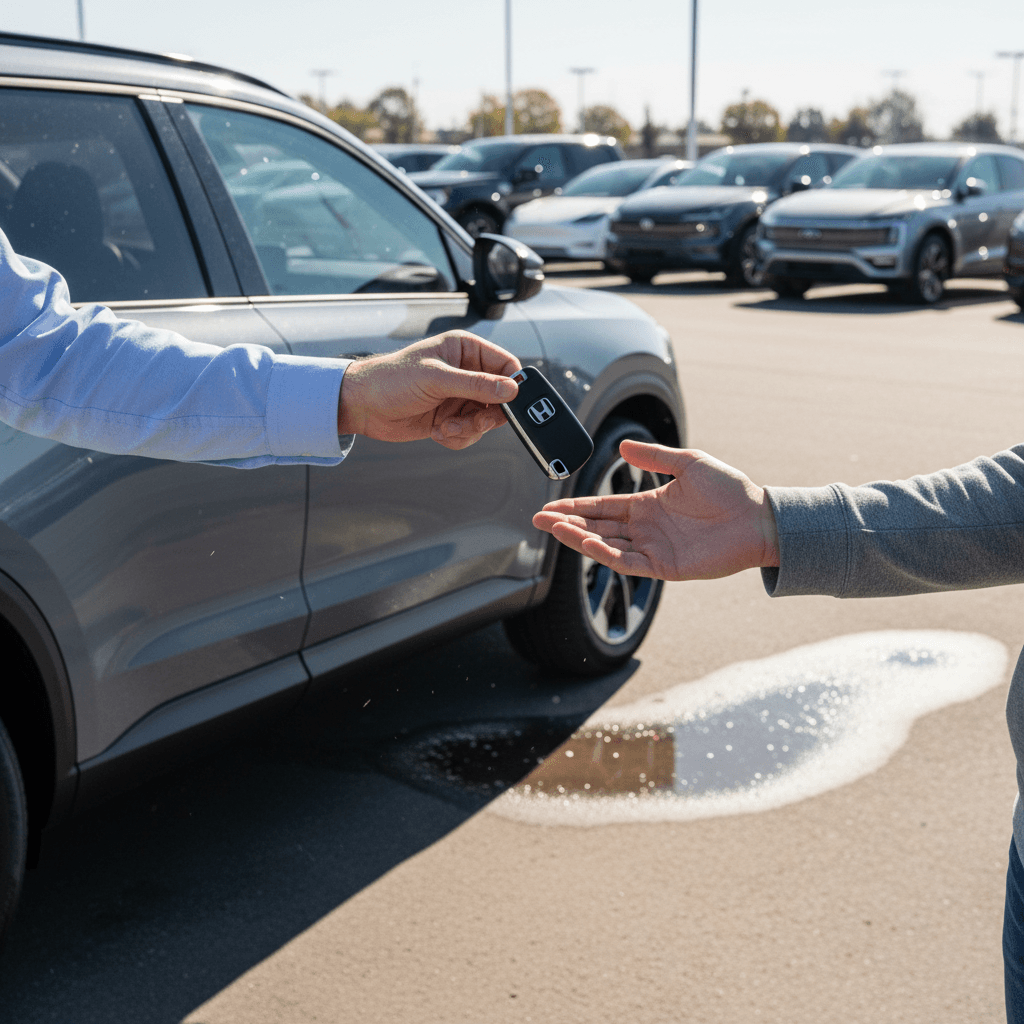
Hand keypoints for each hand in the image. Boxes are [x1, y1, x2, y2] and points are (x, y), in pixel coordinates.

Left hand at [336, 331, 520, 449]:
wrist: (361, 406)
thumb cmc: (391, 380)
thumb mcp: (436, 379)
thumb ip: (476, 384)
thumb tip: (512, 389)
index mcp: (465, 349)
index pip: (506, 365)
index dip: (512, 386)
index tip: (506, 405)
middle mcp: (466, 371)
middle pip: (501, 398)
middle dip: (487, 415)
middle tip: (472, 422)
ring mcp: (459, 396)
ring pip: (486, 419)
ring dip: (469, 429)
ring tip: (446, 428)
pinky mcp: (451, 418)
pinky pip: (470, 433)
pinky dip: (457, 437)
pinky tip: (437, 432)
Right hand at [532, 441, 779, 580]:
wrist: (759, 518)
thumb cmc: (731, 490)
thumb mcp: (689, 463)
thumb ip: (655, 456)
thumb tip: (622, 448)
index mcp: (648, 505)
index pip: (603, 506)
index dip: (576, 506)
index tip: (551, 506)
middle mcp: (646, 529)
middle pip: (597, 526)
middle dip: (567, 523)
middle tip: (539, 519)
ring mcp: (654, 548)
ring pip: (607, 545)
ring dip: (579, 537)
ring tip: (554, 529)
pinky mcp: (665, 566)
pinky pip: (628, 562)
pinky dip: (605, 554)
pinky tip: (587, 542)